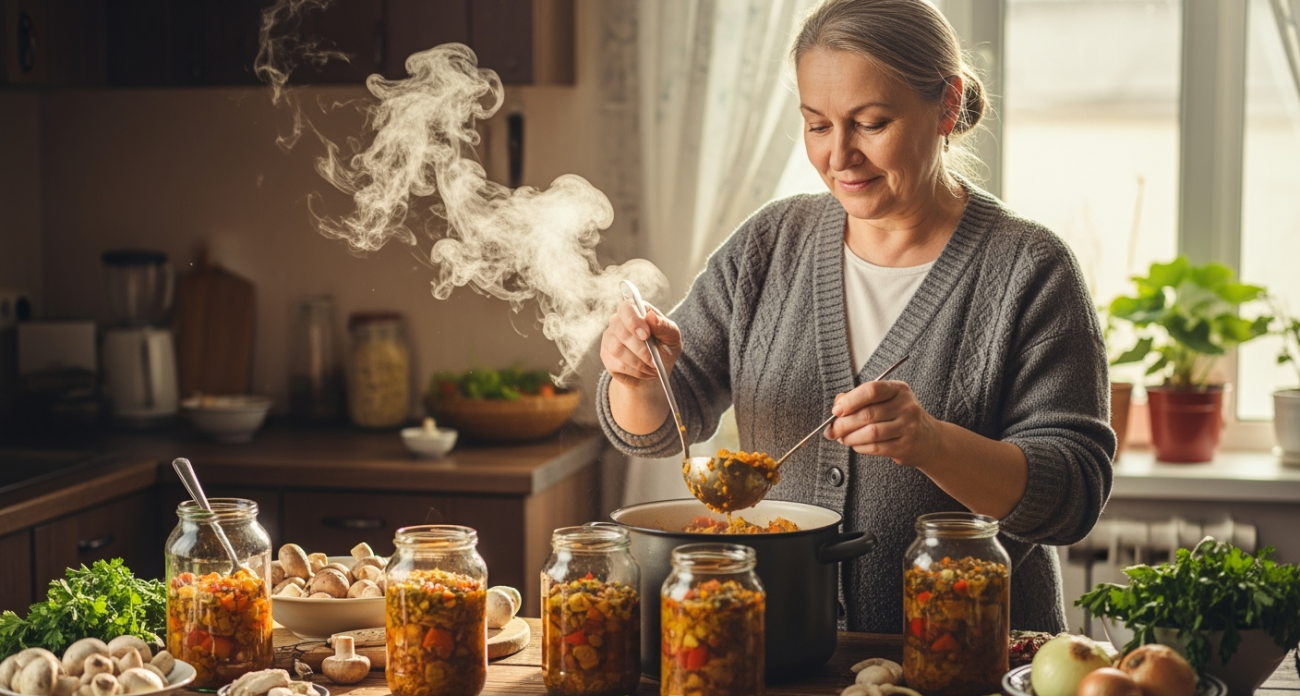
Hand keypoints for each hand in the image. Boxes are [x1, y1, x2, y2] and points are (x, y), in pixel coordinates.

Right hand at [599, 299, 682, 390]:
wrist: (656, 371)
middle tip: (653, 360)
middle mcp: (618, 321)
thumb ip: (664, 326)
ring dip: (638, 362)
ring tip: (652, 367)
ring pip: (617, 349)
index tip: (646, 335)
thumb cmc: (665, 348)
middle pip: (620, 330)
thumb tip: (651, 316)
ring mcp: (610, 338)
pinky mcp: (606, 355)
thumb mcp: (672, 337)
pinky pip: (616, 364)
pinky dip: (634, 371)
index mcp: (636, 310)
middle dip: (639, 348)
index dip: (633, 321)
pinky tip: (644, 372)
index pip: (626, 308)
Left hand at [823, 380, 942, 465]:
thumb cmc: (899, 417)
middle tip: (832, 430)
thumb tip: (838, 404)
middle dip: (844, 424)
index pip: (872, 390)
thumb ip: (860, 398)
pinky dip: (860, 447)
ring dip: (850, 437)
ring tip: (843, 438)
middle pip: (868, 414)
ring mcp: (908, 427)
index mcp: (898, 389)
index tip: (836, 410)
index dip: (850, 400)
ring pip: (871, 433)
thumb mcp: (885, 400)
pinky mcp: (906, 446)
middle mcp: (906, 406)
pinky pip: (876, 447)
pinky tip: (856, 445)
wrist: (928, 440)